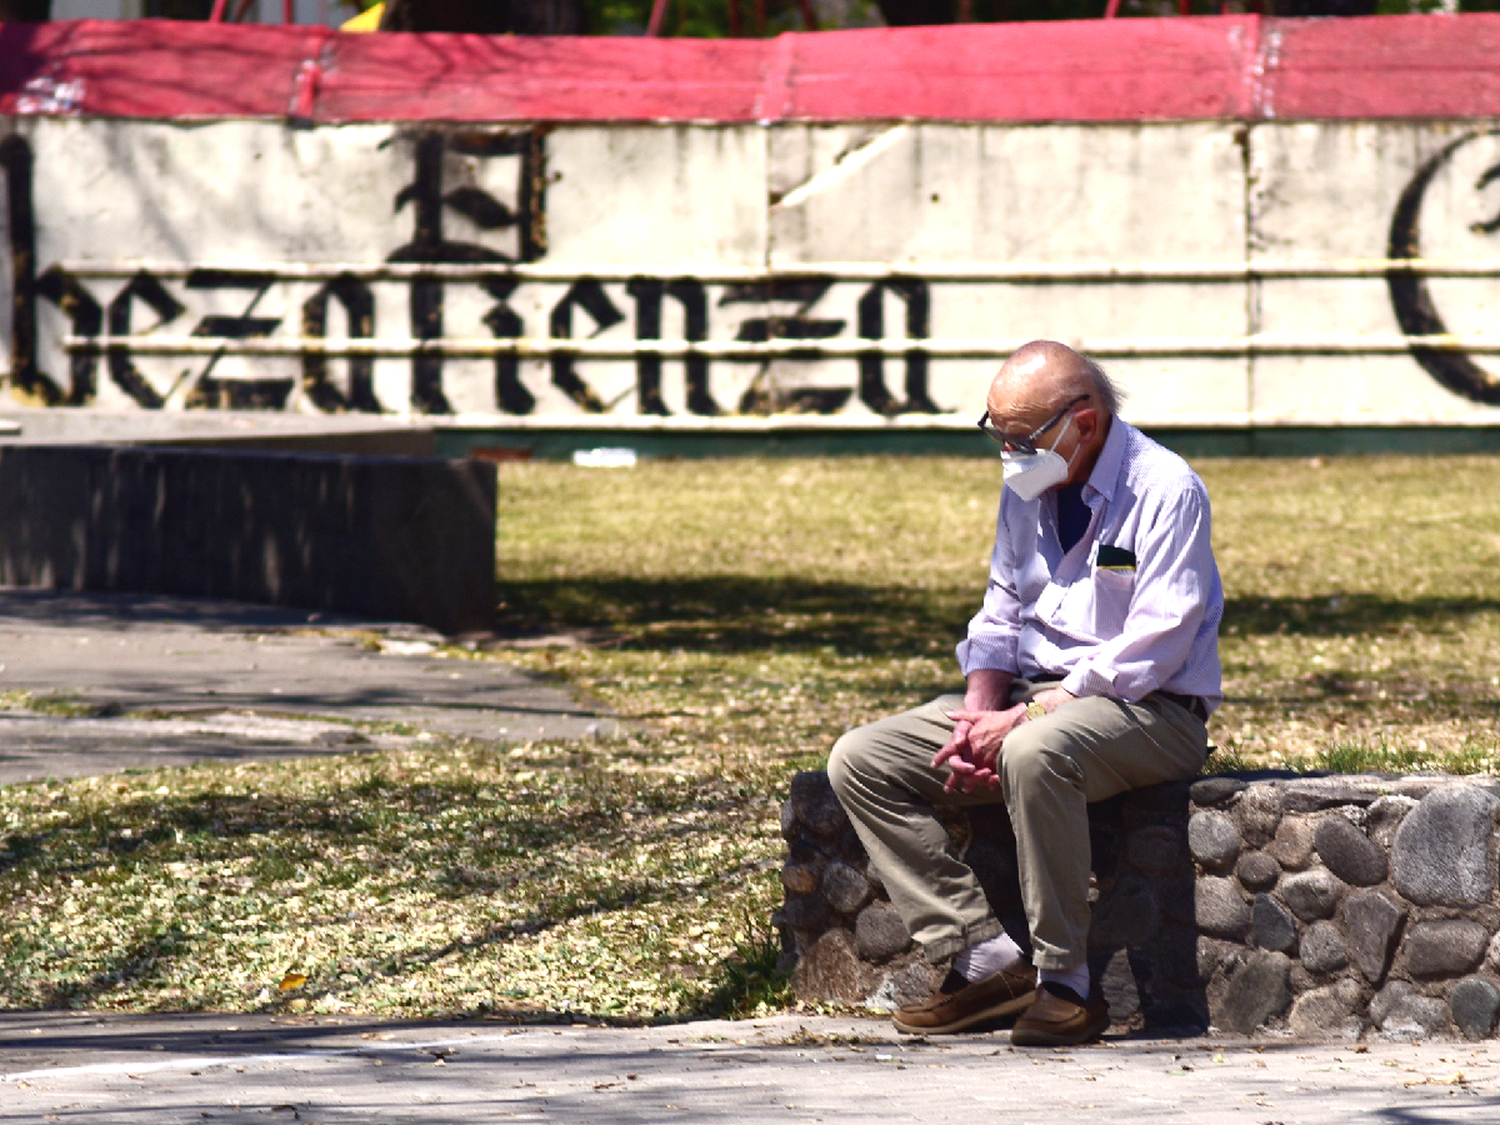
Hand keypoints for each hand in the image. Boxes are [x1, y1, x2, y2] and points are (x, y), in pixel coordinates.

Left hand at [936, 687, 1075, 793]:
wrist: (1020, 723)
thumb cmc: (1000, 719)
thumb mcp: (980, 715)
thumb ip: (963, 716)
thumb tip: (948, 714)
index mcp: (968, 740)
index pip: (949, 751)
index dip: (940, 758)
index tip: (933, 765)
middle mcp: (974, 752)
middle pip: (959, 770)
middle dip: (953, 780)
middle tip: (948, 788)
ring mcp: (986, 761)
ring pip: (972, 777)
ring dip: (969, 784)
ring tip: (965, 789)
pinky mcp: (997, 766)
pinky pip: (988, 779)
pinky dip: (986, 783)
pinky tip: (985, 786)